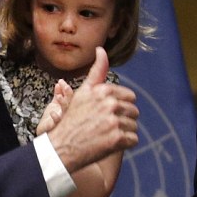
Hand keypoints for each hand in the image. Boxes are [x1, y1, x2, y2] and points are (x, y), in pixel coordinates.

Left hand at [36, 79, 72, 135]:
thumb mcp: (55, 104)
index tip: (61, 82)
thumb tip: (59, 83)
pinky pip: (58, 124)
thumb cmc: (52, 121)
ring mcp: (64, 122)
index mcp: (69, 108)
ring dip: (64, 103)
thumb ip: (58, 94)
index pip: (71, 97)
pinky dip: (56, 118)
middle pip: (72, 103)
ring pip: (67, 112)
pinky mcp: (57, 129)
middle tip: (65, 86)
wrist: (46, 136)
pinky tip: (53, 113)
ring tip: (59, 97)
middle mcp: (69, 115)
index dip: (66, 89)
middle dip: (68, 94)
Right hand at [47, 47, 137, 173]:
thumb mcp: (83, 91)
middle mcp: (110, 104)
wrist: (62, 146)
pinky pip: (133, 140)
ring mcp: (114, 122)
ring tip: (107, 135)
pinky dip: (125, 144)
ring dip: (124, 132)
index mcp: (104, 91)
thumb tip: (101, 49)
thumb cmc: (73, 119)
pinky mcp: (117, 139)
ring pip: (134, 126)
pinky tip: (111, 144)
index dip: (121, 106)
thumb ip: (97, 71)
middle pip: (134, 111)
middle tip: (107, 126)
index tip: (108, 113)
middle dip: (124, 119)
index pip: (130, 96)